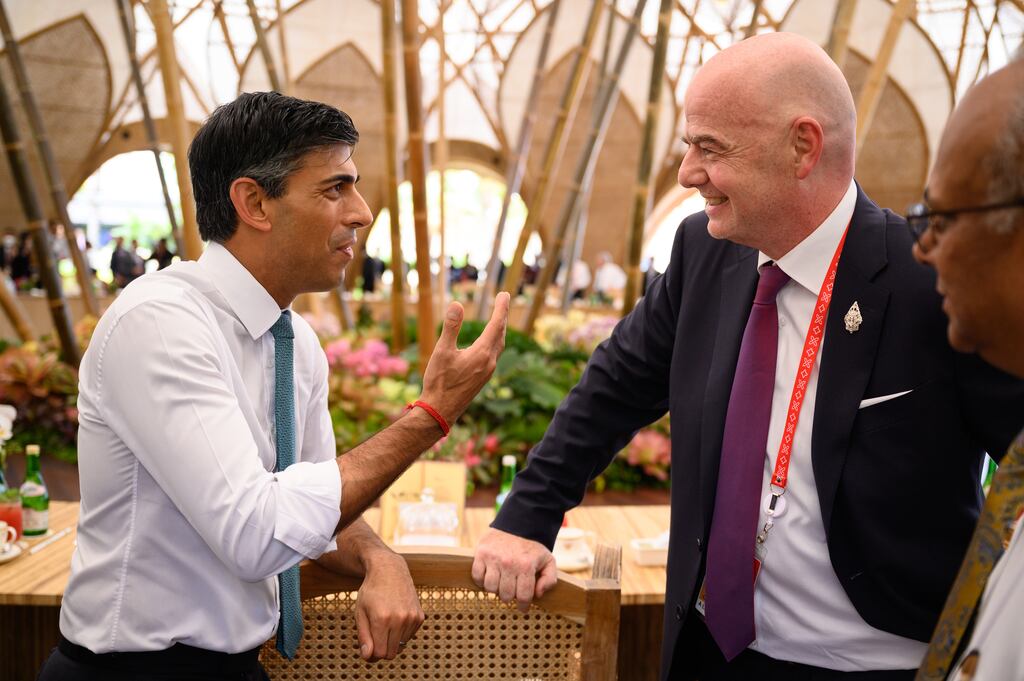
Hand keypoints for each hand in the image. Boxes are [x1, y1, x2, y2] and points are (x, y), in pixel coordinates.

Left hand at [355, 551, 423, 661]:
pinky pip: (409, 636)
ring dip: (392, 640)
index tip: (368, 646)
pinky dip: (402, 632)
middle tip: (375, 636)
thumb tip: (368, 657)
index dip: (372, 653)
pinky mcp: (420, 616)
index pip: (379, 653)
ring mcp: (412, 617)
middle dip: (382, 649)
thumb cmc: (371, 592)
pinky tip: (396, 617)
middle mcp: (399, 619)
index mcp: (381, 619)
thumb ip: (363, 637)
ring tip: (385, 622)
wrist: (390, 570)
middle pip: (391, 653)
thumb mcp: (360, 612)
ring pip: (401, 646)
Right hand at [420, 292, 508, 422]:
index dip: (501, 308)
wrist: (440, 411)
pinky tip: (488, 344)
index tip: (505, 294)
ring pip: (498, 345)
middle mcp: (489, 362)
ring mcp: (487, 372)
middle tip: (503, 300)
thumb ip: (451, 327)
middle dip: (502, 316)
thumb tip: (457, 304)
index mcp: (482, 353)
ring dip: (499, 330)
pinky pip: (494, 354)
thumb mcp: (442, 351)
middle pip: (500, 334)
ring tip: (499, 318)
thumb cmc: (439, 381)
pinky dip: (494, 342)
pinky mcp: (482, 379)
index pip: (496, 325)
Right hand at [472, 528, 557, 612]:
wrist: (518, 522)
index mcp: (526, 566)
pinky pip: (477, 576)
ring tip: (501, 582)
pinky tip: (490, 576)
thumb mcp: (548, 561)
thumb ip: (549, 580)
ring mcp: (493, 558)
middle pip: (506, 595)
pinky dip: (481, 580)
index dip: (523, 606)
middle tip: (512, 590)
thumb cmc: (533, 546)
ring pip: (490, 588)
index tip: (522, 607)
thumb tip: (537, 595)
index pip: (523, 597)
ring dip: (496, 589)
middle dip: (510, 596)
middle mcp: (509, 563)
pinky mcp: (481, 553)